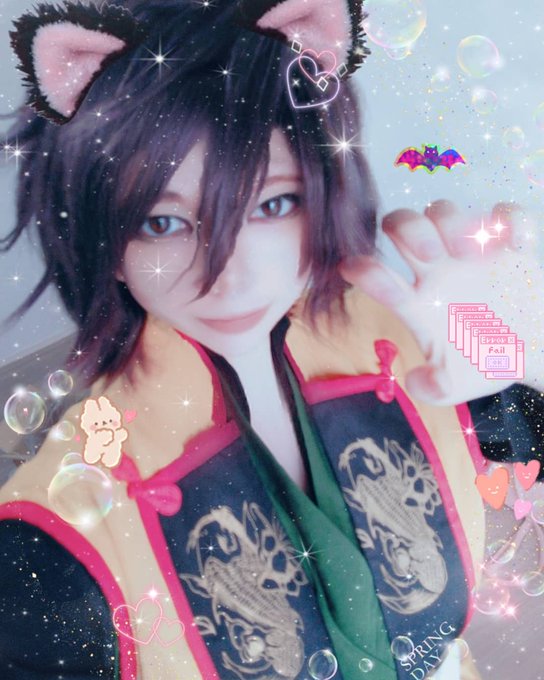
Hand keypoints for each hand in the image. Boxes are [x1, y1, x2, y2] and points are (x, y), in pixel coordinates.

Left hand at [340, 200, 542, 404]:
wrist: (533, 351)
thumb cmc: (486, 362)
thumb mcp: (458, 385)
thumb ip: (434, 388)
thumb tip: (415, 382)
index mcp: (416, 300)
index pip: (377, 277)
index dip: (365, 272)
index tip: (367, 276)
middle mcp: (434, 269)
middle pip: (401, 225)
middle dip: (410, 230)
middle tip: (432, 253)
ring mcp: (469, 251)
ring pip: (443, 210)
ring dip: (454, 223)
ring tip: (475, 254)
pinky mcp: (508, 243)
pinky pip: (504, 214)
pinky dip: (509, 221)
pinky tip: (517, 244)